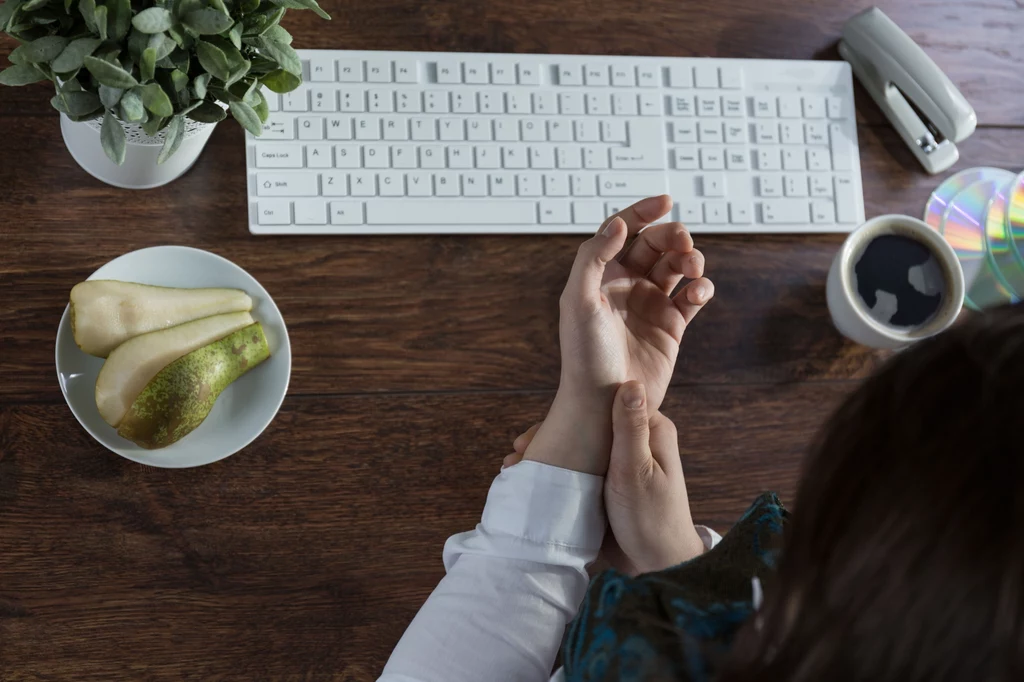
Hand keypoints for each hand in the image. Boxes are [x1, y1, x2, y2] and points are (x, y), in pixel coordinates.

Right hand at [504, 381, 704, 574]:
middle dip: (552, 434)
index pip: (605, 405)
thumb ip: (630, 428)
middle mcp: (637, 441)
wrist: (657, 567)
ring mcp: (621, 462)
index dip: (570, 410)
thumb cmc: (652, 520)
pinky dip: (557, 471)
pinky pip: (580, 469)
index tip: (541, 426)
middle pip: (588, 425)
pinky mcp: (609, 484)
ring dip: (550, 453)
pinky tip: (531, 478)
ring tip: (517, 464)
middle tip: (521, 448)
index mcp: (651, 430)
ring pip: (580, 446)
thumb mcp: (636, 471)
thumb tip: (631, 381)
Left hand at [558, 195, 712, 412]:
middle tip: (683, 243)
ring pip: (678, 266)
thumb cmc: (584, 355)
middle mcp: (626, 285)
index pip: (622, 230)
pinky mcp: (672, 326)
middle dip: (673, 236)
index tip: (666, 201)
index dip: (643, 212)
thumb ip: (593, 257)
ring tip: (693, 269)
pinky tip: (698, 293)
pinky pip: (692, 297)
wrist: (603, 403)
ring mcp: (650, 304)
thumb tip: (618, 223)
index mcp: (600, 275)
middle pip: (655, 244)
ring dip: (690, 259)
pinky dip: (701, 289)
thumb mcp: (578, 301)